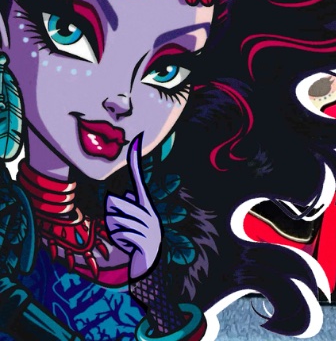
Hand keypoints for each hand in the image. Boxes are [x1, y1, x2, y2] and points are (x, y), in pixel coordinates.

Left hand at [105, 136, 161, 280]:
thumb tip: (124, 194)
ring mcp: (147, 225)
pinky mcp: (144, 240)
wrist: (150, 268)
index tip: (136, 138)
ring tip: (125, 241)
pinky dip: (119, 242)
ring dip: (115, 232)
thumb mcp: (133, 223)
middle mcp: (148, 211)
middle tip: (119, 229)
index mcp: (145, 204)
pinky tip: (128, 248)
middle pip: (118, 204)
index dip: (136, 159)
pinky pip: (121, 234)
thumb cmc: (137, 243)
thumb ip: (128, 208)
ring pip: (117, 221)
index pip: (138, 178)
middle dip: (112, 218)